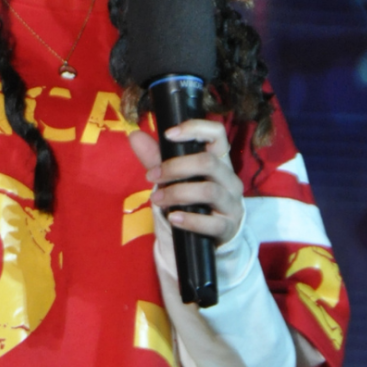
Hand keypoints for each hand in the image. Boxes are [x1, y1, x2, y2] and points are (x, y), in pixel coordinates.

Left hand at [129, 119, 243, 246]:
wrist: (206, 238)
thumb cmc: (192, 202)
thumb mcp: (173, 179)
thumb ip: (156, 159)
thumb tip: (134, 136)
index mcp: (219, 161)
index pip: (217, 133)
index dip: (195, 128)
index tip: (168, 134)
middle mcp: (230, 179)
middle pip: (208, 162)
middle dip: (175, 167)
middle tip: (151, 176)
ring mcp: (231, 204)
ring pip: (209, 191)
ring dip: (177, 193)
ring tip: (156, 199)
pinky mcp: (228, 227)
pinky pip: (211, 223)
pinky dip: (189, 220)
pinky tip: (173, 218)